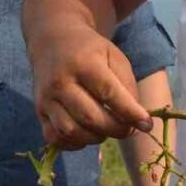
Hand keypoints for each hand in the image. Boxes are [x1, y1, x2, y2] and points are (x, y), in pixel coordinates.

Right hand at [29, 20, 150, 149]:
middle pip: (90, 117)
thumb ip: (127, 85)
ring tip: (108, 130)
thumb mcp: (115, 57)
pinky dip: (74, 144)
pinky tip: (88, 135)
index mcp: (84, 64)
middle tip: (129, 129)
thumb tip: (137, 119)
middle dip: (116, 129)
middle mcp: (61, 82)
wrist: (53, 42)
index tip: (147, 125)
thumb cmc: (91, 51)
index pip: (109, 93)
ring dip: (96, 138)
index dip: (130, 113)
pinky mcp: (38, 111)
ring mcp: (46, 99)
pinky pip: (54, 137)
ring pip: (71, 131)